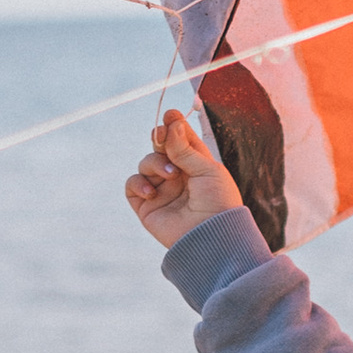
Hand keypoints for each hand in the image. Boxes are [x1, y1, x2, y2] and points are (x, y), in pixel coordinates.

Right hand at [125, 108, 244, 246]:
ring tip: (171, 175)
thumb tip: (172, 124)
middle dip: (160, 139)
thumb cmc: (219, 203)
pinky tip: (152, 191)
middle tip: (161, 136)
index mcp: (196, 165)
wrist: (212, 237)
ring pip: (146, 162)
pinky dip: (139, 183)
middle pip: (160, 147)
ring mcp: (161, 190)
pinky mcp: (147, 206)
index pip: (181, 139)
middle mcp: (178, 176)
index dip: (174, 125)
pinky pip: (132, 185)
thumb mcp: (207, 169)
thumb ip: (185, 148)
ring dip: (154, 163)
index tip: (171, 116)